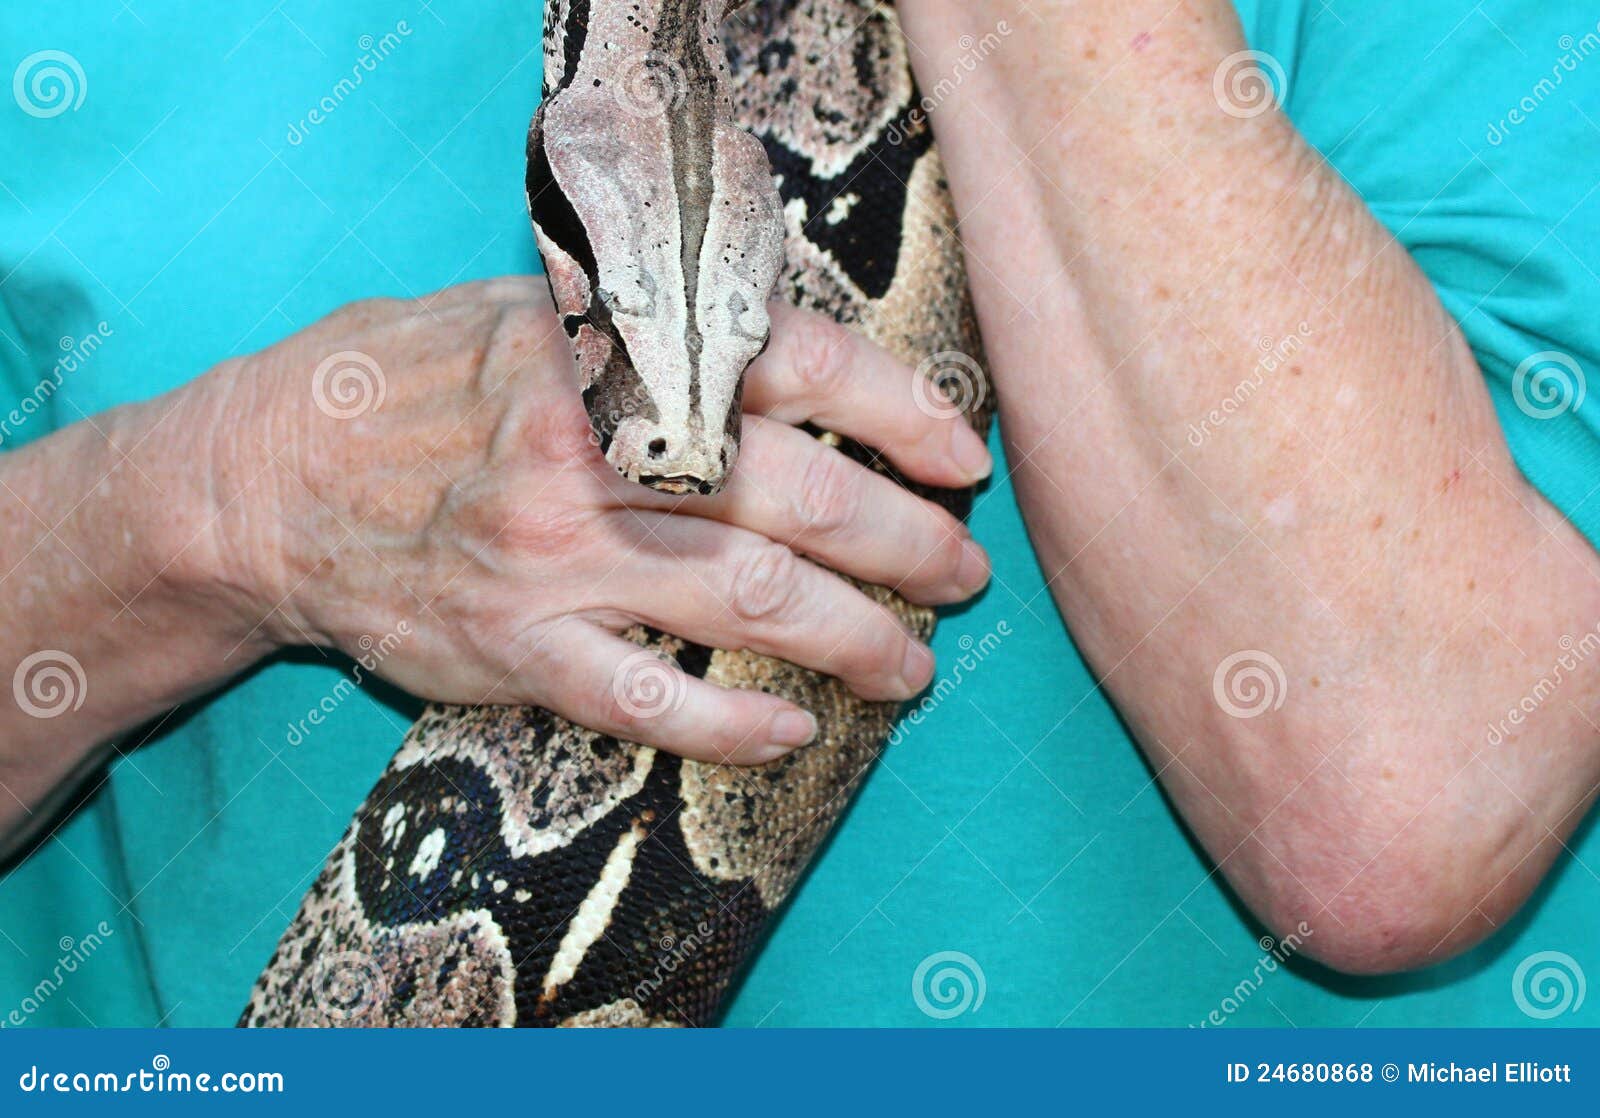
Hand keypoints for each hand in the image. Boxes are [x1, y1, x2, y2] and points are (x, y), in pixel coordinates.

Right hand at [188, 278, 991, 764]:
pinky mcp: (515, 648)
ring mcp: (554, 556)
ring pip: (749, 600)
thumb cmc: (408, 382)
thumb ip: (649, 328)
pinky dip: (732, 722)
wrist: (265, 480)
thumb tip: (792, 354)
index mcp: (606, 350)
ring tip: (912, 663)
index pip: (795, 367)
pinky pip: (648, 698)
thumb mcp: (525, 311)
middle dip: (906, 543)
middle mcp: (592, 450)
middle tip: (962, 574)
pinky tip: (791, 730)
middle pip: (798, 497)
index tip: (963, 457)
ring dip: (855, 638)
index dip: (902, 413)